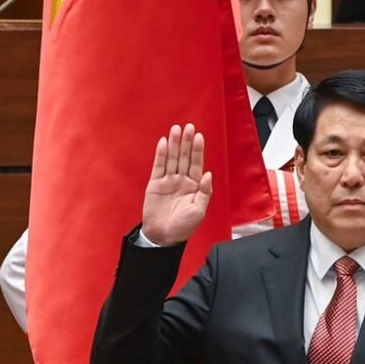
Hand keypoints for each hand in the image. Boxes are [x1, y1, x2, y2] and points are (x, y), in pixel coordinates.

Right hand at [141, 123, 212, 245]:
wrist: (163, 236)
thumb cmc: (183, 227)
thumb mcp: (198, 211)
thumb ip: (205, 192)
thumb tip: (208, 173)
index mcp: (194, 186)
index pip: (197, 164)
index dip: (198, 150)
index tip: (199, 137)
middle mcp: (182, 181)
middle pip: (185, 157)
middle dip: (187, 142)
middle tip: (189, 127)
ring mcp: (168, 181)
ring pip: (172, 159)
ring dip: (174, 144)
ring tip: (176, 129)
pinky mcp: (155, 184)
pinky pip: (159, 166)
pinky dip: (161, 154)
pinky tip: (164, 143)